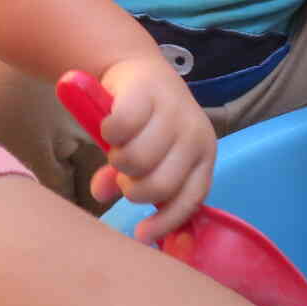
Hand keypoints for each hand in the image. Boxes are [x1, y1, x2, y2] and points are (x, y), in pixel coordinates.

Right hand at [88, 56, 217, 244]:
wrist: (139, 71)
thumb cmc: (148, 124)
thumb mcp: (146, 157)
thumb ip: (130, 181)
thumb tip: (102, 196)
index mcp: (203, 155)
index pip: (190, 198)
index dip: (166, 222)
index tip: (141, 234)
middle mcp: (195, 135)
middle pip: (159, 185)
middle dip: (134, 188)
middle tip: (124, 175)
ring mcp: (174, 112)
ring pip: (137, 160)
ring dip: (118, 160)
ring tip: (118, 148)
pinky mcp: (147, 92)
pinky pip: (120, 129)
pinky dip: (108, 133)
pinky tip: (109, 127)